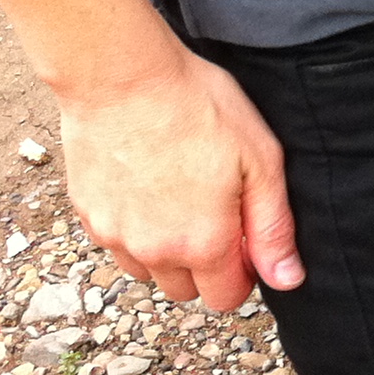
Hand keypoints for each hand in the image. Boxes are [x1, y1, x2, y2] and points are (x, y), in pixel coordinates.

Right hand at [58, 36, 299, 311]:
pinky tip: (144, 186)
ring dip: (165, 250)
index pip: (225, 299)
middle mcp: (154, 252)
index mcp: (202, 245)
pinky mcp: (86, 214)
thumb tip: (287, 280)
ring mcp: (114, 235)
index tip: (242, 235)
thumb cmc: (197, 107)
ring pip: (148, 270)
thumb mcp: (260, 160)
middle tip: (211, 210)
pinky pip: (117, 242)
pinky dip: (133, 228)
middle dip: (203, 264)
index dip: (241, 272)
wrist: (121, 75)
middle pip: (185, 290)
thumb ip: (273, 228)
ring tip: (176, 196)